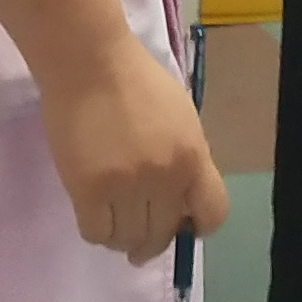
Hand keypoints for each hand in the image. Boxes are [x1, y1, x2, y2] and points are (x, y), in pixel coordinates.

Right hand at [38, 32, 228, 261]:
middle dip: (152, 240)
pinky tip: (96, 215)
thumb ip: (185, 158)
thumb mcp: (181, 118)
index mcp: (194, 157)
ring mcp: (126, 186)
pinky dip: (98, 231)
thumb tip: (178, 199)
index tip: (182, 225)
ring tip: (114, 223)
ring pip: (128, 238)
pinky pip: (96, 232)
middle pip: (163, 233)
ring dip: (123, 238)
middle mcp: (165, 178)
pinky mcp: (88, 190)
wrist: (89, 62)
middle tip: (138, 233)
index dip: (197, 227)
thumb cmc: (135, 81)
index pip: (213, 213)